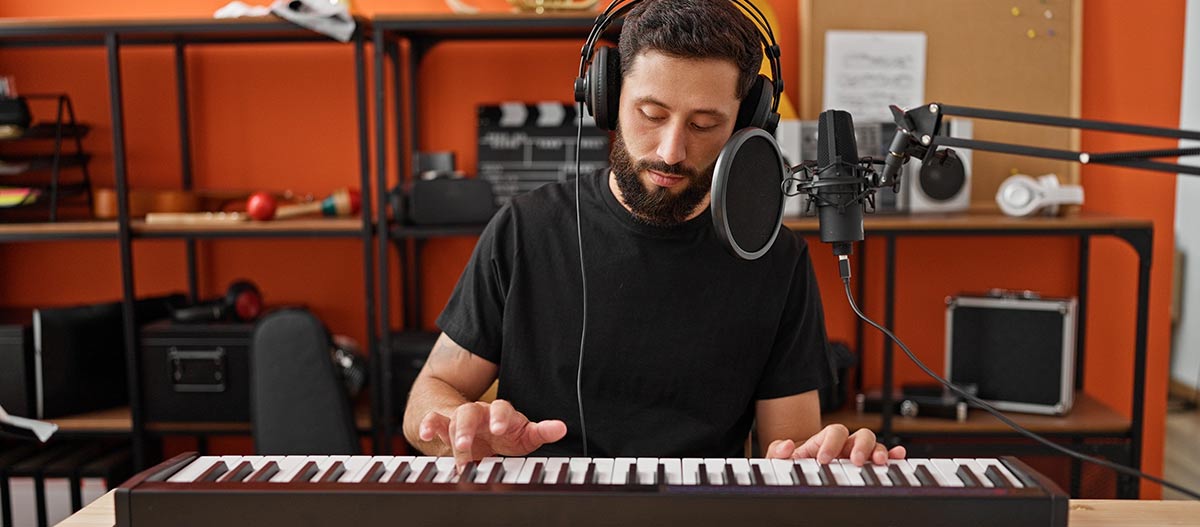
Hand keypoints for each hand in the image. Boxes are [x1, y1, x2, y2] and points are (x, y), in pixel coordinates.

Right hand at [418, 399, 566, 467]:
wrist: (476, 426)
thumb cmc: (502, 433)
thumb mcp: (523, 435)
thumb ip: (540, 432)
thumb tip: (562, 428)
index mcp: (499, 413)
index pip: (501, 409)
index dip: (499, 418)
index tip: (499, 429)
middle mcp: (478, 413)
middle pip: (470, 412)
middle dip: (466, 428)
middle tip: (465, 444)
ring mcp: (459, 418)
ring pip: (450, 418)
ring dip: (447, 430)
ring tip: (448, 446)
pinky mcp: (443, 426)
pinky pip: (433, 421)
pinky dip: (427, 425)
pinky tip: (424, 433)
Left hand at [766, 424, 905, 465]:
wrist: (799, 471)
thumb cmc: (793, 463)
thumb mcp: (780, 457)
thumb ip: (778, 450)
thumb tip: (786, 445)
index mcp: (825, 439)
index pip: (834, 432)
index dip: (831, 444)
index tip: (824, 459)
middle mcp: (845, 444)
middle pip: (860, 434)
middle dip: (860, 447)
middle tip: (855, 461)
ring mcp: (856, 453)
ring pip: (873, 444)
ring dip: (878, 451)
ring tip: (879, 461)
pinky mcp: (865, 464)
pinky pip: (883, 455)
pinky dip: (892, 455)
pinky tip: (898, 456)